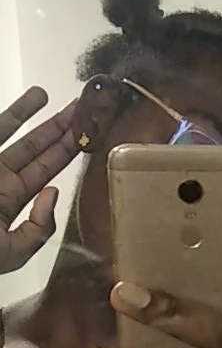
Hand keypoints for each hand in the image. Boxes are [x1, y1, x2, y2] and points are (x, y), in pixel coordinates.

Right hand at [0, 87, 76, 272]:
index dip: (67, 151)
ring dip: (28, 113)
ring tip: (48, 95)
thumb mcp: (13, 252)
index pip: (47, 171)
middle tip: (80, 108)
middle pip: (34, 148)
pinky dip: (7, 116)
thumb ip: (38, 229)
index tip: (88, 133)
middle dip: (56, 128)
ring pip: (8, 131)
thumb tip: (52, 193)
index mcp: (12, 200)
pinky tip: (20, 102)